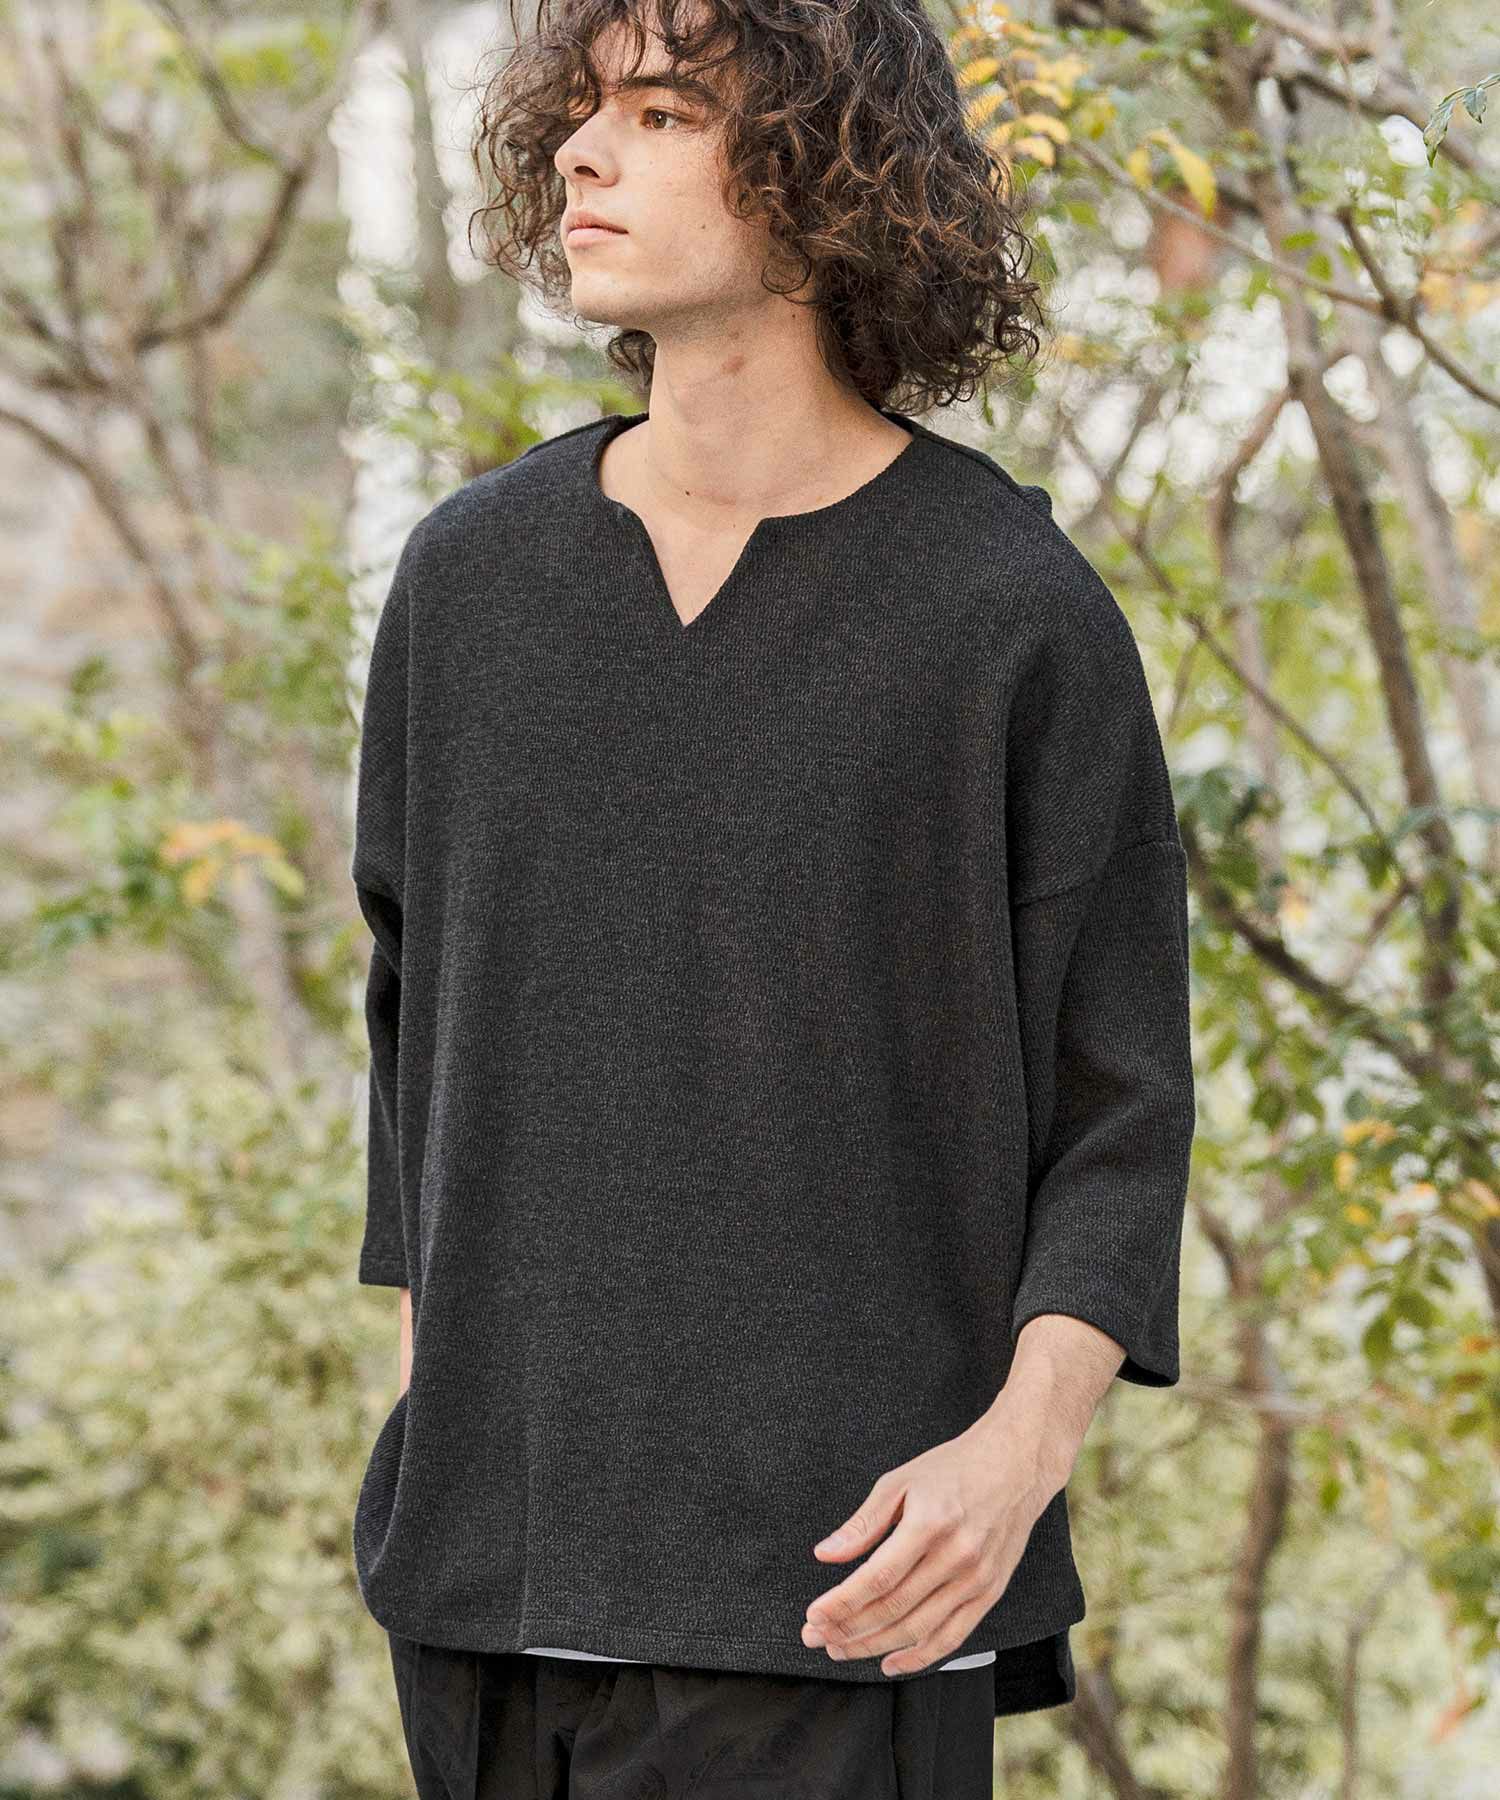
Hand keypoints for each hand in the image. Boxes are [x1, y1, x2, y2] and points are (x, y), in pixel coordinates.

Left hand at [802, 1412, 1075, 1676]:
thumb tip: (826, 1554)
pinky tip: (890, 1662)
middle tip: (815, 1636)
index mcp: (930, 1523)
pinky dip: (919, 1656)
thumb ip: (863, 1523)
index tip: (813, 1616)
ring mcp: (976, 1579)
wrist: (1015, 1466)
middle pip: (893, 1608)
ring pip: (918, 1628)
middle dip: (848, 1628)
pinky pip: (952, 1637)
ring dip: (874, 1645)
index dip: (842, 1603)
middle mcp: (956, 1556)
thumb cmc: (953, 1469)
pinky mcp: (990, 1593)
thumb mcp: (900, 1481)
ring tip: (840, 1648)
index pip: (878, 1577)